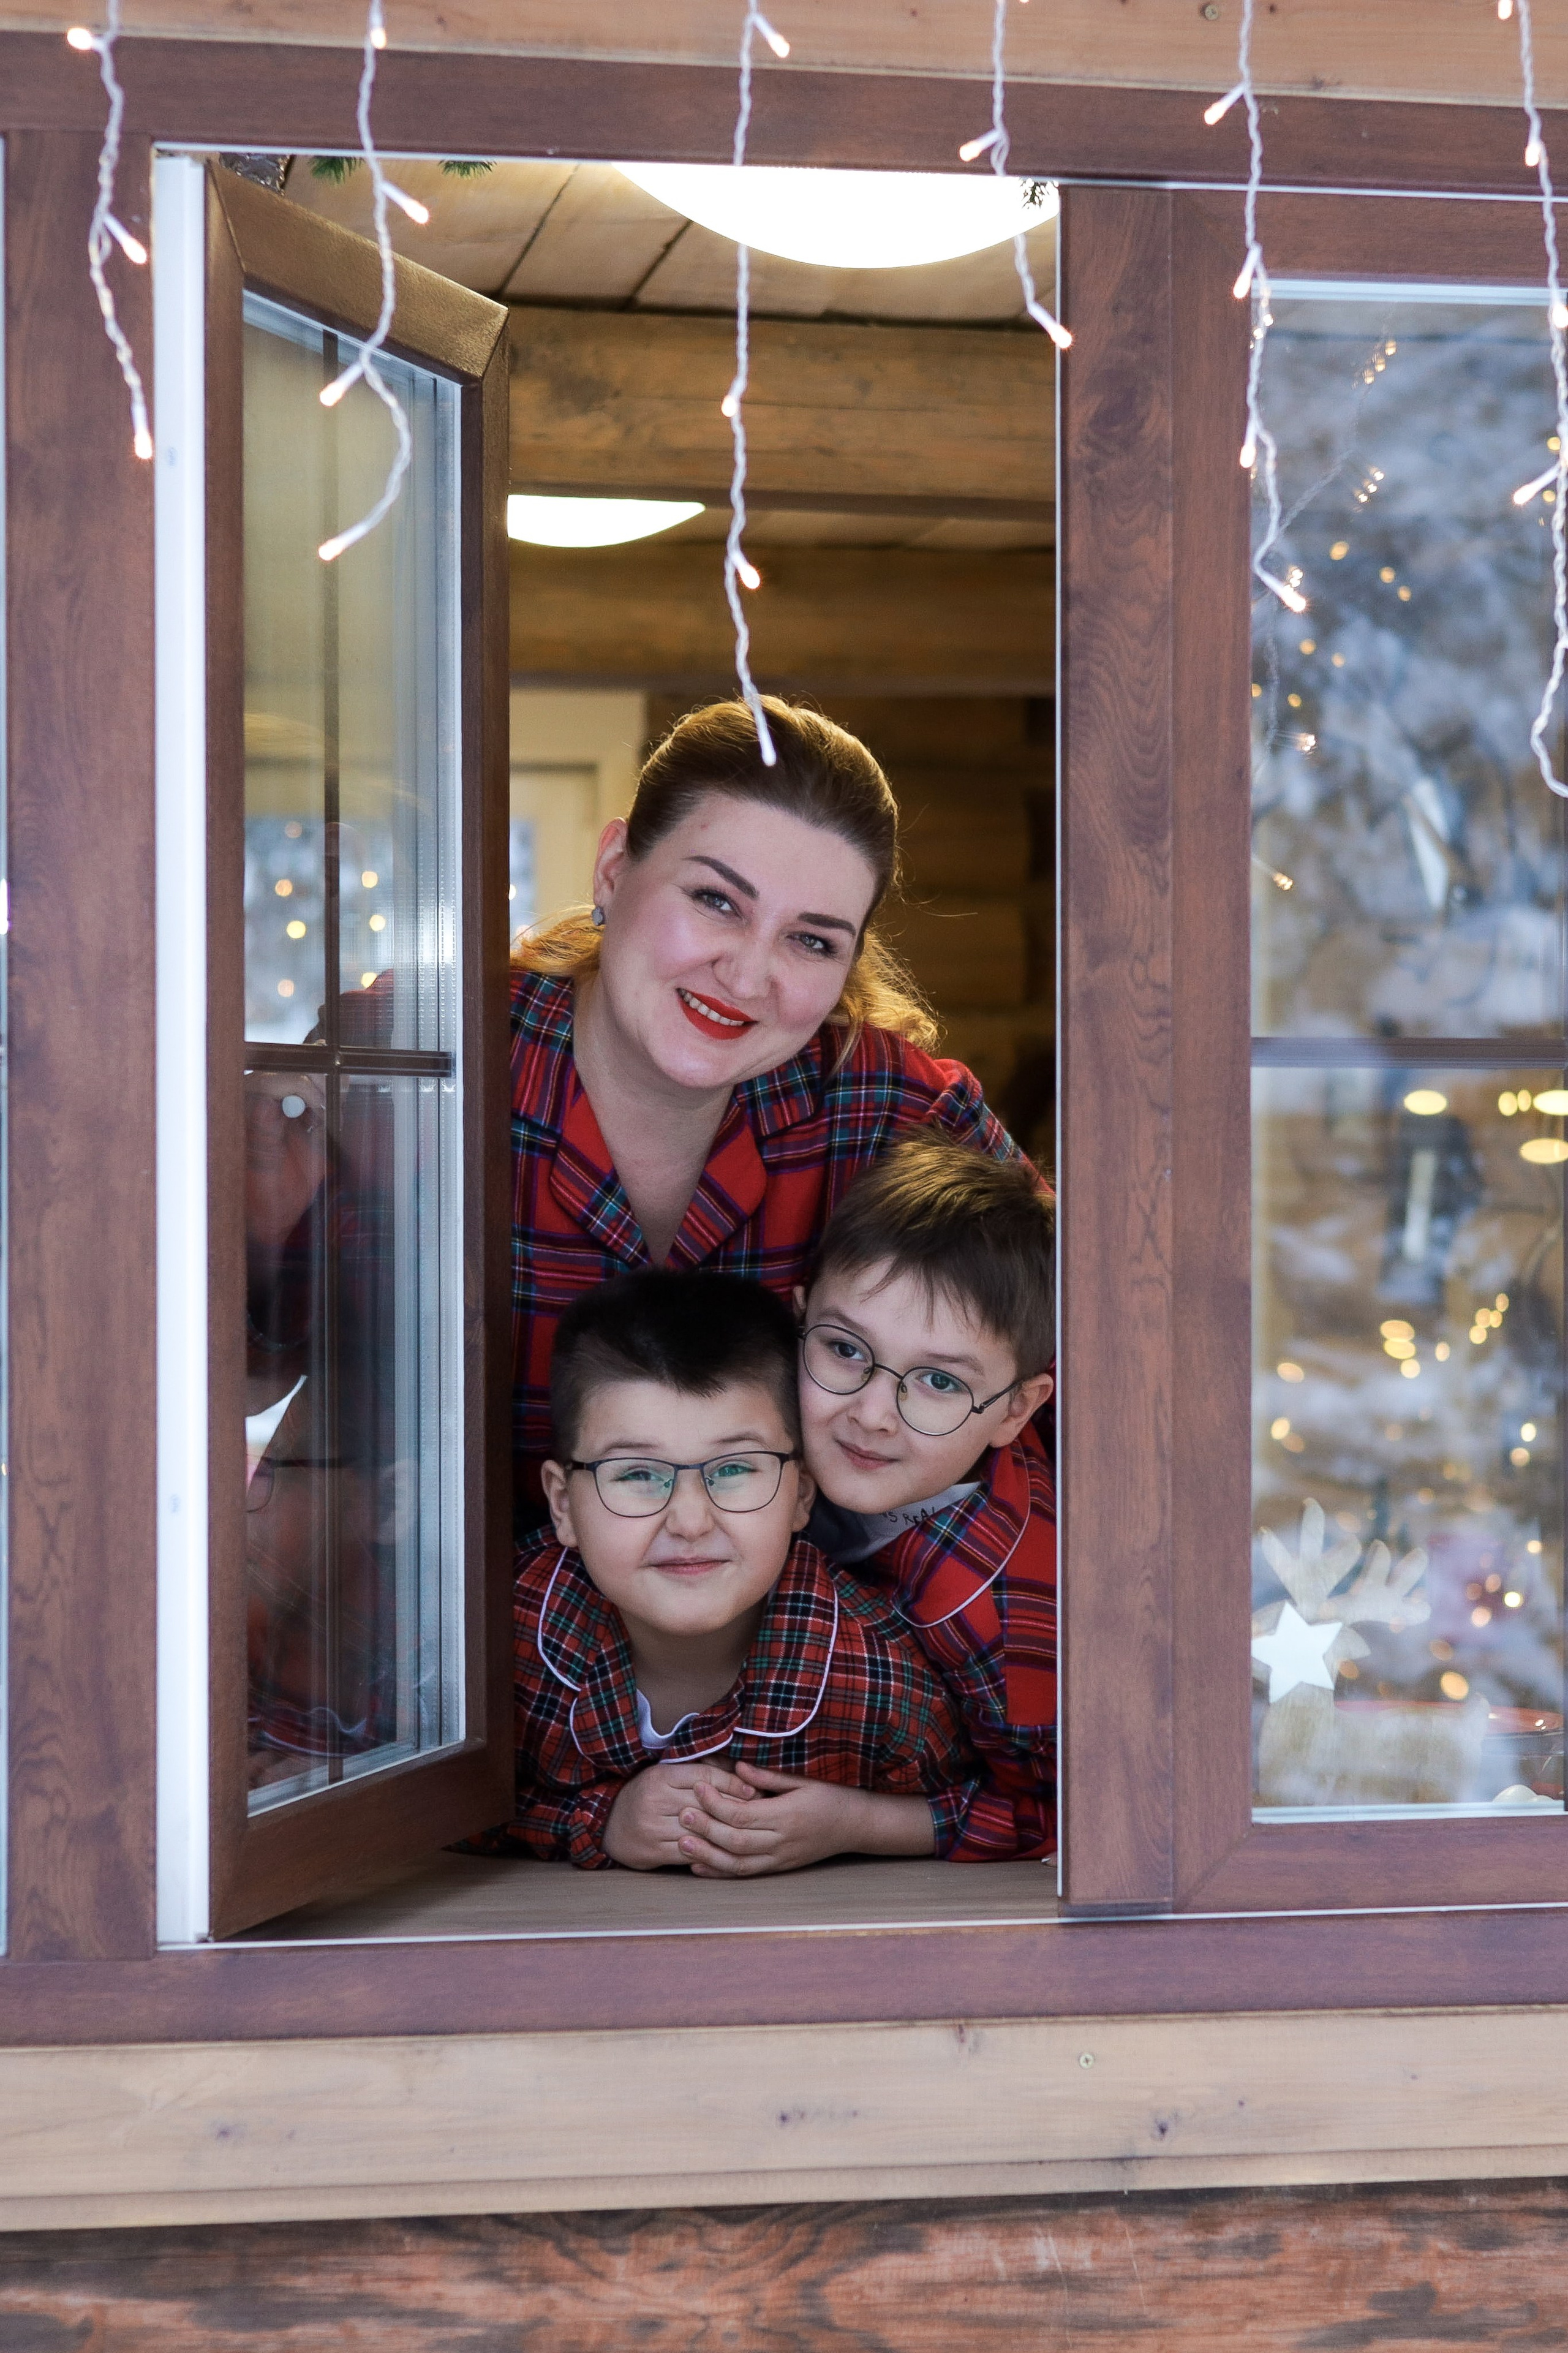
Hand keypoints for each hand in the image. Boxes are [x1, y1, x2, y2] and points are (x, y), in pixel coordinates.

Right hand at [601, 1759, 753, 1870]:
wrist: (609, 1826)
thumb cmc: (646, 1796)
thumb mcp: (666, 1776)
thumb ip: (698, 1772)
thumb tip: (738, 1768)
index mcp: (660, 1776)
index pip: (705, 1776)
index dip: (732, 1783)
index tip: (753, 1789)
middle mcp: (655, 1800)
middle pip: (706, 1804)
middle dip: (735, 1809)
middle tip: (759, 1812)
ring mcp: (653, 1828)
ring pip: (700, 1830)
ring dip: (726, 1833)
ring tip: (748, 1832)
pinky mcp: (653, 1852)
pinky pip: (690, 1853)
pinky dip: (710, 1852)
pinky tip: (726, 1851)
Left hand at [677, 1763, 936, 1876]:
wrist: (856, 1826)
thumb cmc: (829, 1798)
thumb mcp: (802, 1780)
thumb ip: (767, 1778)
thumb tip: (735, 1768)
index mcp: (786, 1815)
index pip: (743, 1812)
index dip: (717, 1802)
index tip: (698, 1786)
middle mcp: (782, 1842)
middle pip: (736, 1840)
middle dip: (706, 1829)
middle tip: (682, 1815)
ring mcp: (780, 1859)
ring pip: (738, 1864)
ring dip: (708, 1855)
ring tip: (682, 1843)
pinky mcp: (779, 1869)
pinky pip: (746, 1874)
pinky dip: (720, 1873)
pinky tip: (699, 1866)